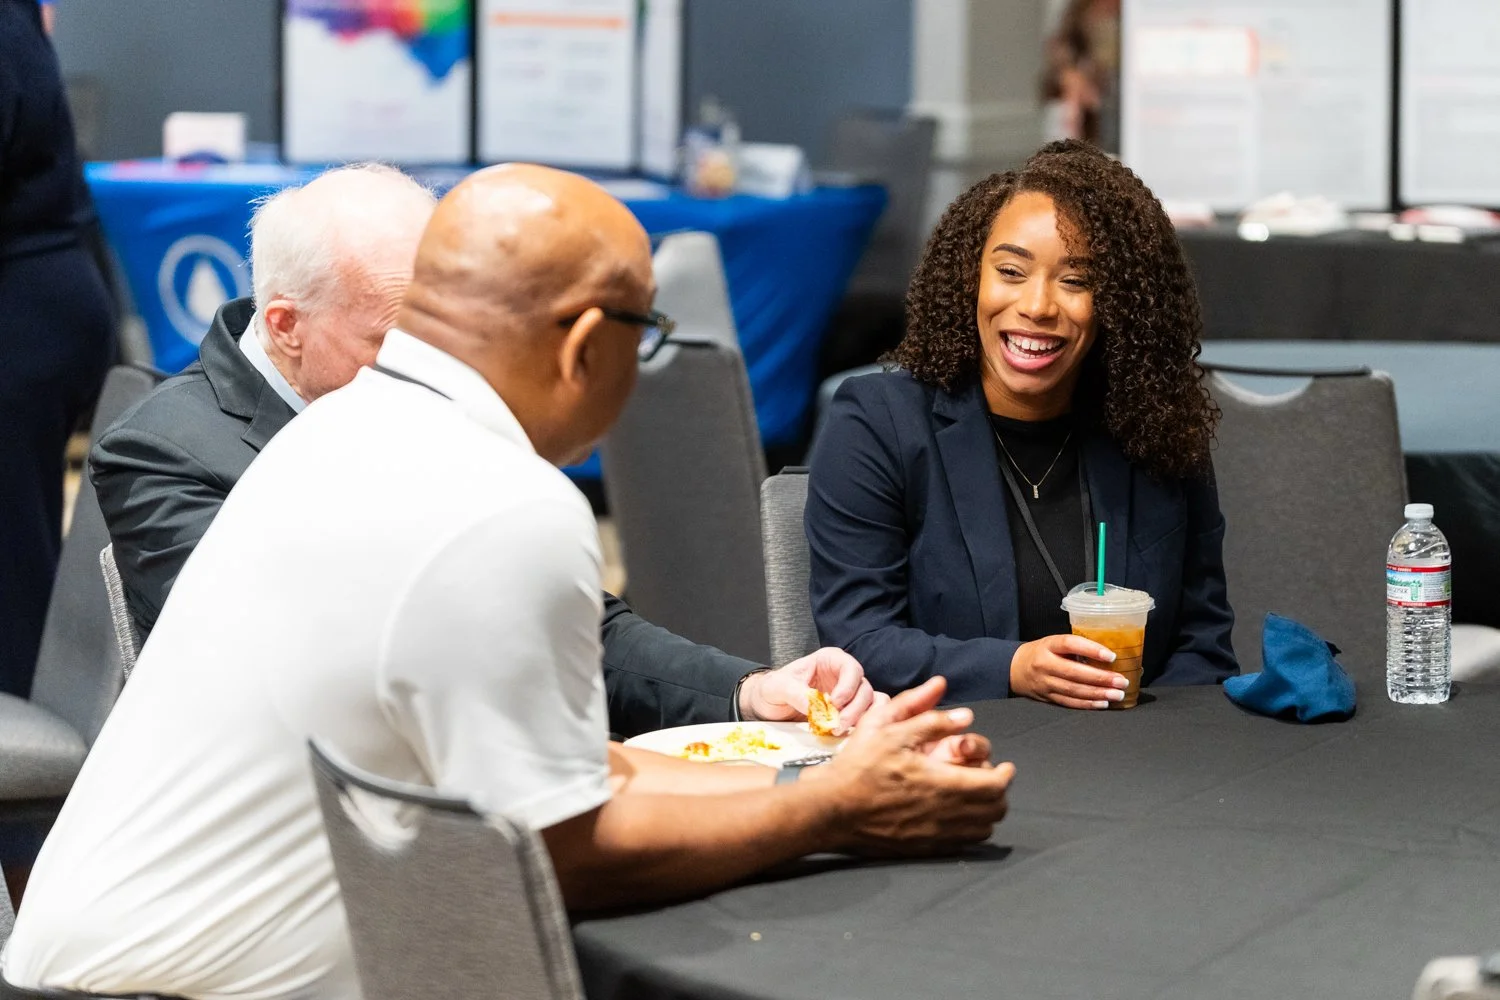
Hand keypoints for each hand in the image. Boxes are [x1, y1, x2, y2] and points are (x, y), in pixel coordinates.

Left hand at [739, 648, 882, 730]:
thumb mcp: (778, 686)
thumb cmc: (773, 689)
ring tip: (840, 730)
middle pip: (863, 688)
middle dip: (854, 708)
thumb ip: (796, 693)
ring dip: (862, 718)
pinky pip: (867, 716)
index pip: (850, 667)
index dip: (847, 685)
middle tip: (838, 724)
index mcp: (829, 661)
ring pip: (870, 703)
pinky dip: (864, 725)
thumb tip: (815, 706)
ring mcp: (848, 695)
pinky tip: (849, 733)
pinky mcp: (848, 713)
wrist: (766, 706)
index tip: (835, 703)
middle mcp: (842, 676)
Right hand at [820, 677, 1015, 855]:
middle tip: (991, 777)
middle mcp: (945, 813)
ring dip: (987, 812)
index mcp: (942, 783)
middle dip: (1000, 792)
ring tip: (976, 795)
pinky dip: (971, 829)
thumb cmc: (859, 766)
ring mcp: (935, 835)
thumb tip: (965, 715)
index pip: (995, 786)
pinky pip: (963, 844)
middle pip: (996, 811)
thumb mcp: (890, 730)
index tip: (1004, 765)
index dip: (1006, 774)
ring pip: (983, 830)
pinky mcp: (924, 848)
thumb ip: (931, 719)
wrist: (832, 809)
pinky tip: (957, 815)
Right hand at [1009, 634, 1126, 709]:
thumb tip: (1108, 655)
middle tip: (1121, 681)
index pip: (1070, 644)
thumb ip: (1075, 648)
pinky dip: (1087, 704)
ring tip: (1117, 694)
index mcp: (1048, 646)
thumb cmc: (1041, 653)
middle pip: (1074, 672)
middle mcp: (1044, 664)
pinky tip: (1102, 703)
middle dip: (1101, 678)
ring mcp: (1045, 683)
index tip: (1111, 656)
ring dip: (1098, 693)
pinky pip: (1069, 702)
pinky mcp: (1047, 697)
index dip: (1091, 649)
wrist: (1014, 669)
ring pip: (1073, 690)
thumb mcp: (1054, 643)